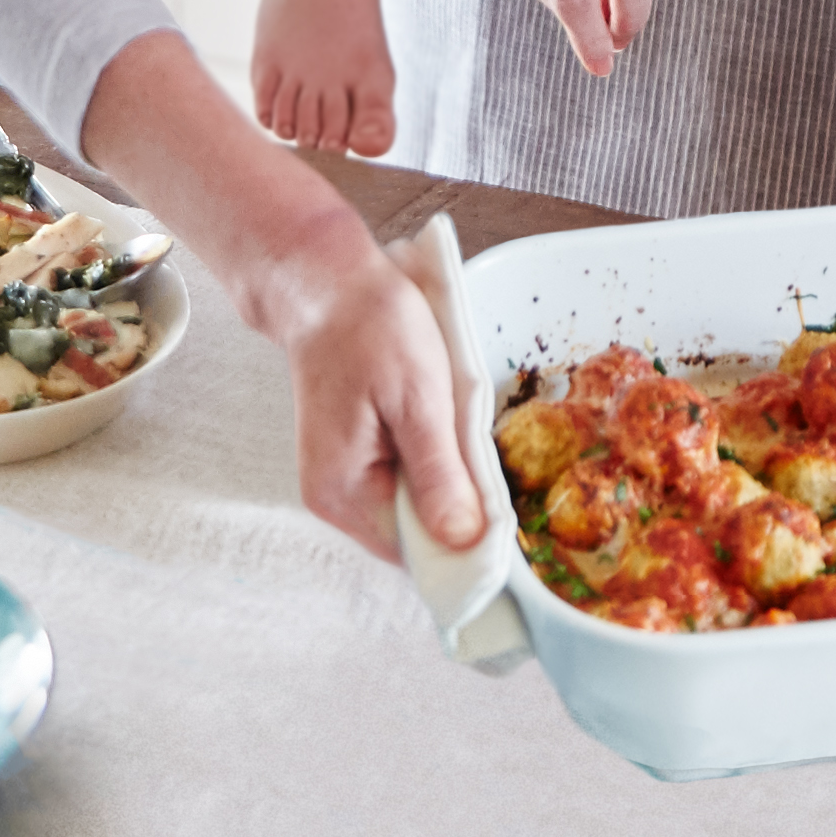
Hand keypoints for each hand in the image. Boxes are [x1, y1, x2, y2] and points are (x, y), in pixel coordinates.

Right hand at [241, 197, 482, 556]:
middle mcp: (334, 497)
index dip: (465, 542)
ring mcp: (339, 478)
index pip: (416, 554)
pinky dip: (428, 461)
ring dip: (444, 479)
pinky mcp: (351, 456)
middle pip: (414, 534)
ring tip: (455, 430)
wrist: (328, 282)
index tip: (507, 520)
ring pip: (411, 506)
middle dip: (457, 505)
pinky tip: (437, 425)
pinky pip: (400, 480)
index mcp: (343, 491)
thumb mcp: (418, 399)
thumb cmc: (370, 328)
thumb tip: (462, 542)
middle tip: (484, 458)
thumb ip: (438, 475)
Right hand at [249, 0, 397, 159]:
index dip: (347, 147)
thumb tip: (365, 151)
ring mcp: (298, 72)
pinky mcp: (268, 60)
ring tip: (299, 121)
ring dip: (296, 132)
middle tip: (318, 133)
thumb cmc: (353, 17)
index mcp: (371, 80)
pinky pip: (265, 109)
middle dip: (321, 143)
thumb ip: (374, 114)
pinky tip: (280, 110)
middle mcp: (333, 80)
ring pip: (293, 129)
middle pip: (321, 139)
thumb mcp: (376, 65)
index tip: (341, 138)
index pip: (357, 142)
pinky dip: (272, 119)